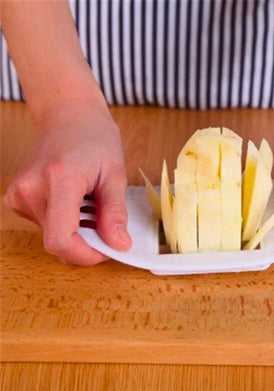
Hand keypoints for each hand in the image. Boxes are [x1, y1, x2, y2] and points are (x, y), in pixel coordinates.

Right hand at [3, 103, 131, 264]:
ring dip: (78, 230)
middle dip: (87, 241)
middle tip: (106, 221)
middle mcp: (31, 189)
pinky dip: (66, 222)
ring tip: (92, 203)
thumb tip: (119, 246)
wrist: (68, 115)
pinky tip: (77, 202)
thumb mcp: (115, 174)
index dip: (86, 255)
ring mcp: (20, 194)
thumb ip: (115, 213)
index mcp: (59, 179)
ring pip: (53, 236)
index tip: (107, 250)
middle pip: (58, 241)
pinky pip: (46, 225)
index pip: (61, 239)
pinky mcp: (17, 198)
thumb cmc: (95, 138)